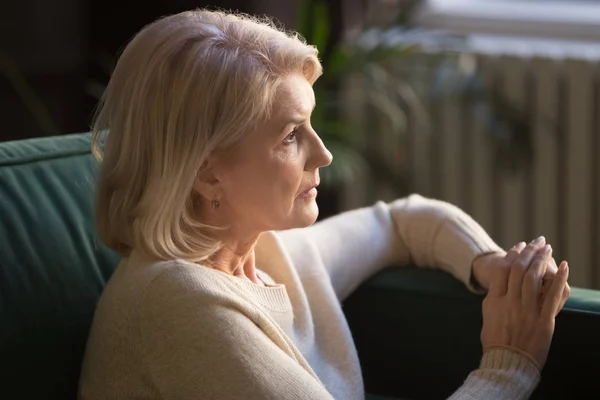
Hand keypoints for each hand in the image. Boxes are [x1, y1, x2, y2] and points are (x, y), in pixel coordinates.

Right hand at [480, 237, 569, 368]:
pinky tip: (565, 266)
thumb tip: (498, 288)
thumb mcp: (488, 317)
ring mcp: (526, 311)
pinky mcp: (543, 321)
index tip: (519, 245)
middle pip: (520, 270)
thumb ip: (494, 300)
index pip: (504, 270)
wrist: (506, 363)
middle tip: (537, 240)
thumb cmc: (495, 342)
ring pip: (534, 278)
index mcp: (495, 300)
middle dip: (529, 252)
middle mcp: (510, 302)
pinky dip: (559, 279)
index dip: (513, 254)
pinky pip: (552, 297)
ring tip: (547, 247)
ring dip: (542, 259)